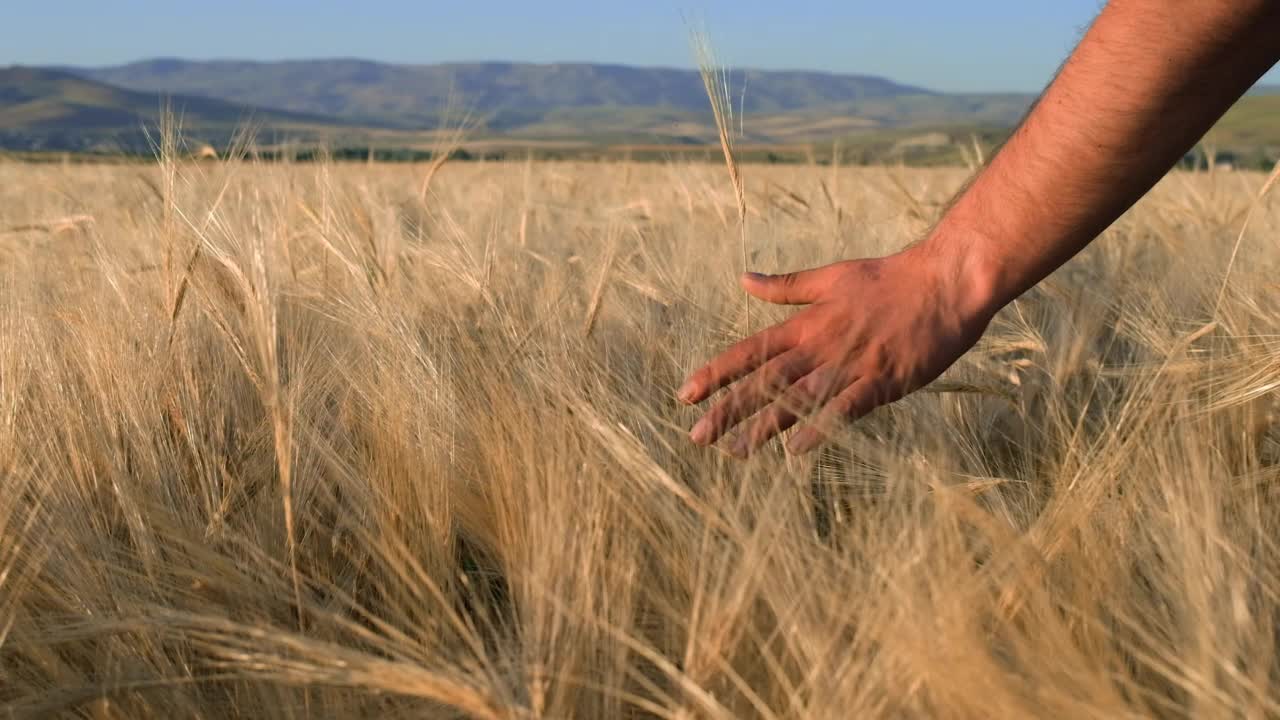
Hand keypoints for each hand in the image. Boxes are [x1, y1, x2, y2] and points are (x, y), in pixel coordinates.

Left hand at [677, 245, 995, 456]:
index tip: (686, 394)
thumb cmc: (888, 278)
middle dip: (729, 408)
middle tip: (698, 436)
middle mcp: (821, 346)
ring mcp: (851, 365)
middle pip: (765, 381)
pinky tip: (796, 448)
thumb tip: (743, 280)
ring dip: (764, 426)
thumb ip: (785, 287)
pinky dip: (820, 426)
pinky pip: (845, 408)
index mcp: (807, 323)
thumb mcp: (830, 277)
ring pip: (799, 399)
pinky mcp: (883, 381)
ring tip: (734, 451)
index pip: (751, 351)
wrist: (945, 282)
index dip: (717, 373)